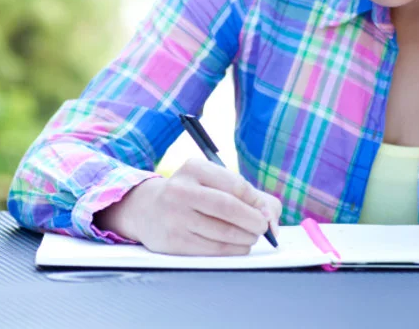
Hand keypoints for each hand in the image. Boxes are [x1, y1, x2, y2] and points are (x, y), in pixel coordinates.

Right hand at [94, 158, 281, 255]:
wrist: (147, 210)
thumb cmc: (192, 195)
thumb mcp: (212, 182)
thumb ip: (249, 196)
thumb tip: (271, 219)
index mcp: (194, 168)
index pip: (236, 185)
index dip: (257, 202)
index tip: (265, 212)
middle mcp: (181, 190)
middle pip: (229, 208)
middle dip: (254, 221)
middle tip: (262, 228)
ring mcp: (175, 217)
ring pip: (223, 232)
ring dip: (246, 238)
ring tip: (251, 237)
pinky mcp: (173, 241)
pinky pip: (213, 249)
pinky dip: (232, 250)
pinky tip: (237, 246)